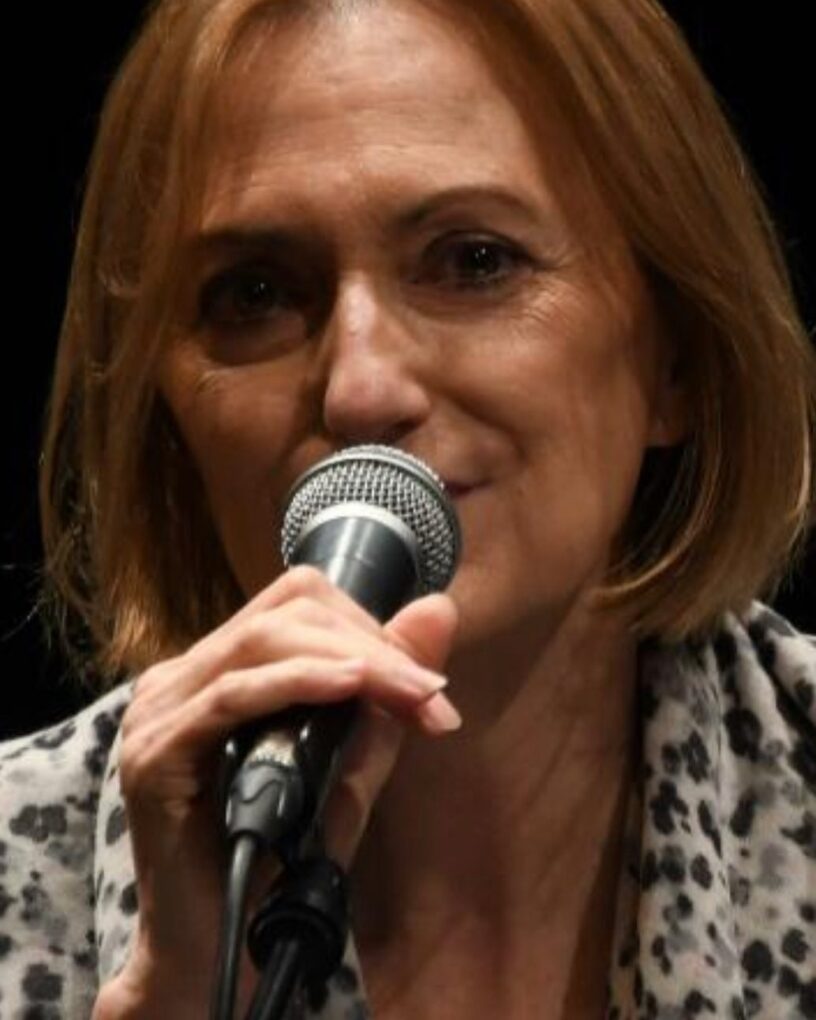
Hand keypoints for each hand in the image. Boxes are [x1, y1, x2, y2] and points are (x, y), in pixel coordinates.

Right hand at [92, 566, 458, 1017]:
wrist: (221, 948)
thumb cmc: (283, 856)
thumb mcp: (352, 764)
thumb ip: (387, 691)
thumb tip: (439, 609)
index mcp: (218, 669)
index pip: (298, 602)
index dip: (368, 627)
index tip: (427, 683)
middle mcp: (181, 677)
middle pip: (286, 612)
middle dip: (371, 645)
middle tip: (430, 695)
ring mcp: (160, 711)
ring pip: (262, 640)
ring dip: (351, 660)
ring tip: (410, 695)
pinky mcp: (154, 753)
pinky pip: (230, 696)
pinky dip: (296, 682)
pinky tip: (348, 687)